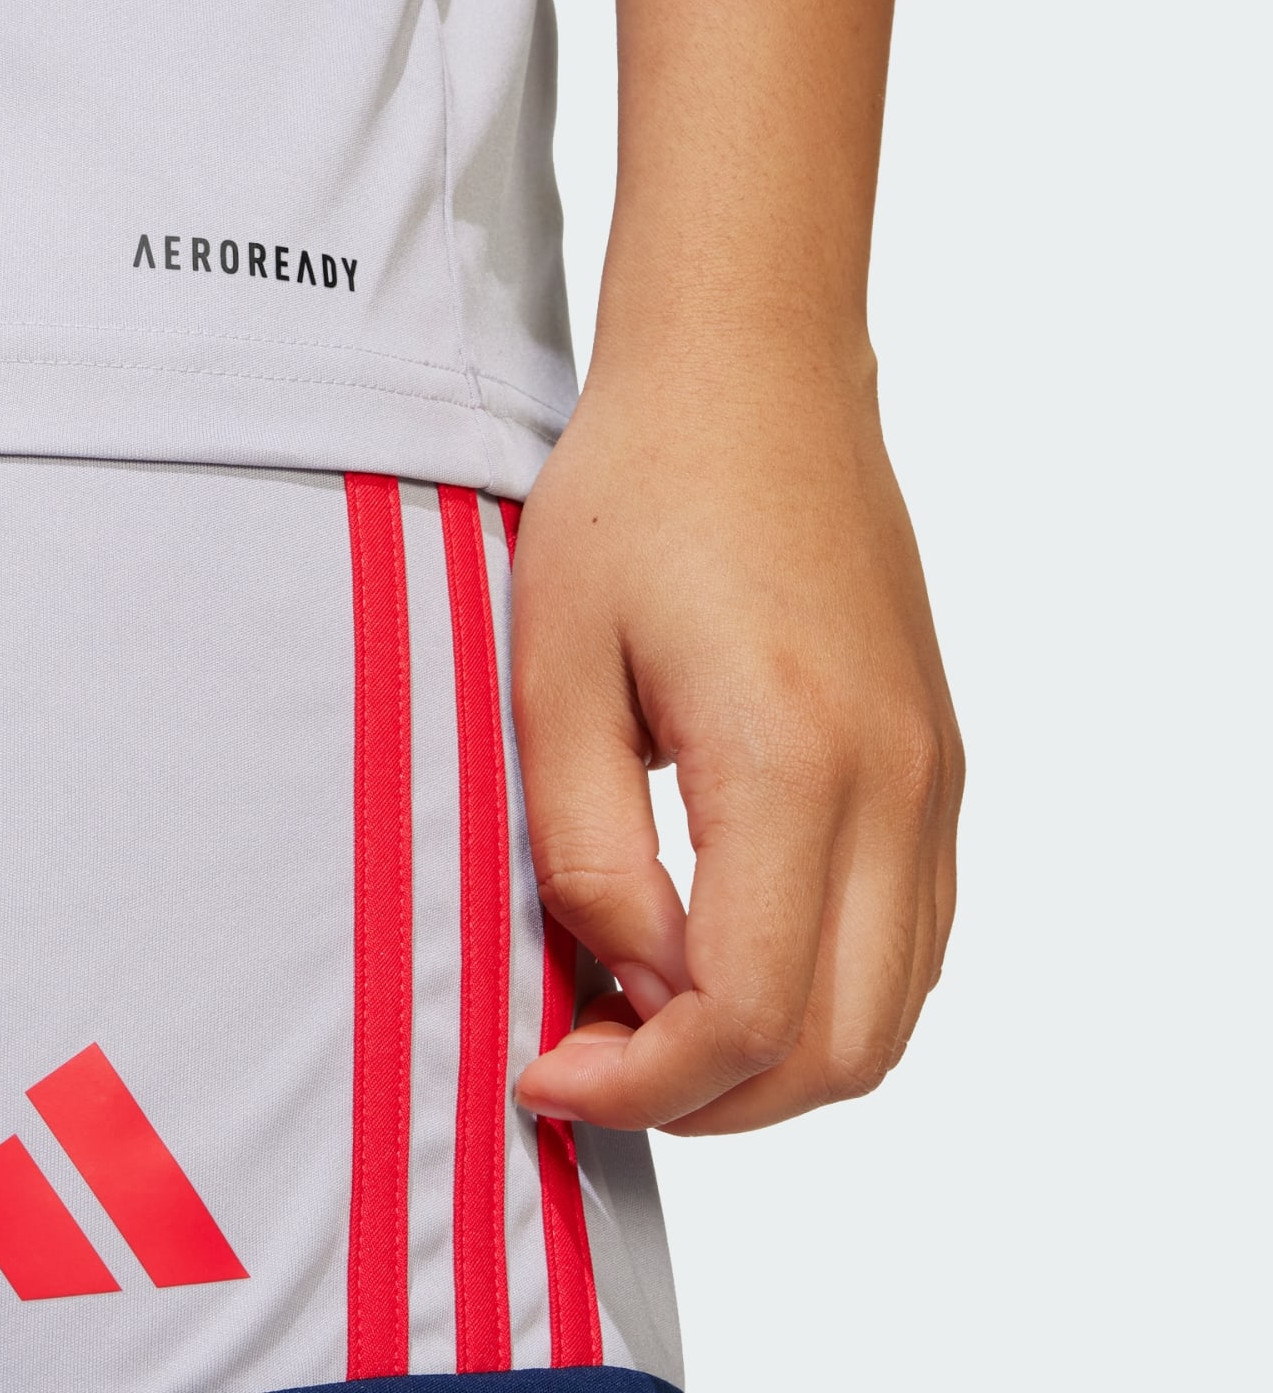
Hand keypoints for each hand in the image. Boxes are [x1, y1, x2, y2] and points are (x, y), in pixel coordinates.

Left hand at [510, 340, 962, 1134]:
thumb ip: (586, 845)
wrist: (750, 379)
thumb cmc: (636, 497)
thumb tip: (631, 979)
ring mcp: (932, 778)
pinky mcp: (934, 762)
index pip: (748, 1012)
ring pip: (890, 1012)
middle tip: (591, 1065)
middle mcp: (892, 786)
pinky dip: (827, 996)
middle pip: (840, 1050)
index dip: (641, 1084)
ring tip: (645, 1022)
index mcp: (789, 759)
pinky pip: (909, 937)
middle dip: (708, 1102)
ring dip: (773, 1063)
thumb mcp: (557, 668)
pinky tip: (722, 955)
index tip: (546, 1074)